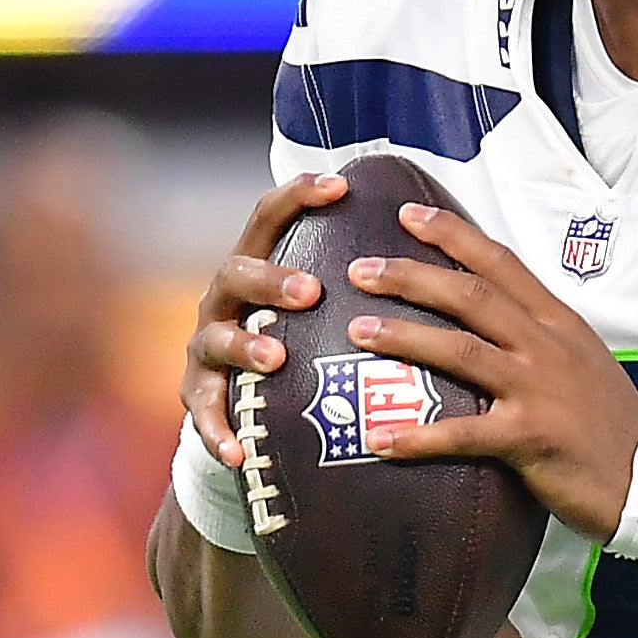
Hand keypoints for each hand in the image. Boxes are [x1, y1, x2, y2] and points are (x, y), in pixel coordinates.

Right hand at [180, 170, 349, 469]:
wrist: (244, 400)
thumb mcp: (319, 304)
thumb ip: (357, 279)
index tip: (340, 186)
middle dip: (271, 280)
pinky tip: (238, 451)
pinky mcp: (198, 395)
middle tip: (311, 291)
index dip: (299, 196)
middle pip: (236, 273)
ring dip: (245, 346)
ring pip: (216, 339)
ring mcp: (206, 346)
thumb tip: (439, 244)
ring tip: (276, 359)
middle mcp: (225, 299)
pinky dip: (219, 431)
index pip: (269, 217)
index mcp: (256, 265)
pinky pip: (204, 414)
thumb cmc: (299, 339)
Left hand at [337, 200, 637, 539]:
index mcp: (558, 322)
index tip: (407, 215)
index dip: (451, 235)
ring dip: (405, 337)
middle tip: (361, 269)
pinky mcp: (530, 438)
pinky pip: (464, 433)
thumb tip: (488, 319)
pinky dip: (419, 436)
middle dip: (412, 277)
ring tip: (358, 331)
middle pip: (471, 295)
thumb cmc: (610, 425)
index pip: (500, 263)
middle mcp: (546, 346)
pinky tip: (381, 440)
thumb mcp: (582, 360)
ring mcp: (539, 390)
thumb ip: (537, 335)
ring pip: (462, 351)